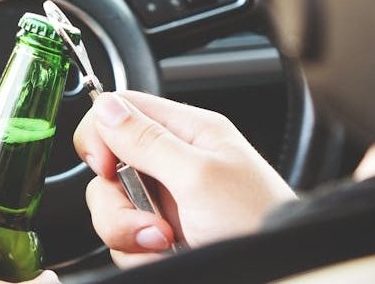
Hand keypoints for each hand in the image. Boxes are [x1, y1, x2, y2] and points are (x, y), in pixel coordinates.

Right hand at [74, 91, 295, 267]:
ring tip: (166, 242)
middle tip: (151, 221)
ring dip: (129, 233)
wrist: (272, 270)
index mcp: (188, 131)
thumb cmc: (256, 222)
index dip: (101, 136)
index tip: (106, 167)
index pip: (122, 109)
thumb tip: (106, 106)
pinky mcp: (158, 234)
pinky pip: (123, 239)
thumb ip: (148, 140)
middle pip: (108, 167)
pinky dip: (138, 252)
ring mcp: (164, 200)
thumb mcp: (199, 176)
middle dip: (118, 202)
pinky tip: (167, 253)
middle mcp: (171, 162)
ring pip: (111, 207)